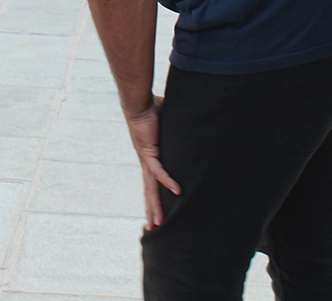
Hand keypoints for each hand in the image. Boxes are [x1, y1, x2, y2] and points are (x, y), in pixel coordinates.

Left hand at [125, 97, 181, 230]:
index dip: (153, 198)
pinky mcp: (149, 152)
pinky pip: (159, 170)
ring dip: (155, 206)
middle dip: (151, 210)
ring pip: (151, 188)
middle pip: (149, 192)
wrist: (139, 103)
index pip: (151, 184)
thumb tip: (193, 128)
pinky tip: (176, 191)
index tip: (154, 213)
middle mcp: (146, 163)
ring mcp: (147, 159)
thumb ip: (177, 134)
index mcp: (149, 159)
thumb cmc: (152, 111)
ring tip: (157, 223)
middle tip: (153, 228)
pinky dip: (167, 180)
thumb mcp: (169, 128)